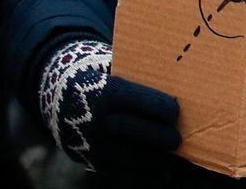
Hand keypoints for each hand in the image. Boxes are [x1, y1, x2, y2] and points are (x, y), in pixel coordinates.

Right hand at [38, 38, 180, 173]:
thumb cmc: (107, 81)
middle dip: (157, 136)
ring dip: (153, 159)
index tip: (175, 111)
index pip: (131, 98)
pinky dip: (142, 176)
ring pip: (125, 154)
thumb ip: (141, 75)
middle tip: (177, 140)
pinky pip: (118, 171)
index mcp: (105, 92)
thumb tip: (180, 74)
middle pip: (129, 129)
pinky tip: (161, 176)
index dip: (155, 105)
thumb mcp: (117, 70)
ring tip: (174, 158)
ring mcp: (92, 142)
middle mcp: (96, 119)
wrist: (64, 100)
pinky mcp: (91, 160)